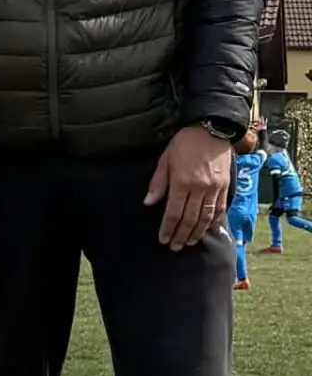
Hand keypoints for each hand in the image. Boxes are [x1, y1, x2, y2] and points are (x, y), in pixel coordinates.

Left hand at [144, 126, 231, 249]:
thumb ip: (158, 183)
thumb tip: (149, 203)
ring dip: (197, 232)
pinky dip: (213, 221)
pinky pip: (220, 208)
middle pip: (190, 218)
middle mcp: (200, 188)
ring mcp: (215, 188)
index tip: (163, 239)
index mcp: (182, 182)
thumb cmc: (185, 143)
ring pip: (206, 217)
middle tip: (175, 247)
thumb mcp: (165, 159)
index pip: (173, 212)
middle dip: (181, 235)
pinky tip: (207, 229)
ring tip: (189, 241)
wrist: (212, 128)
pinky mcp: (226, 185)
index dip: (168, 228)